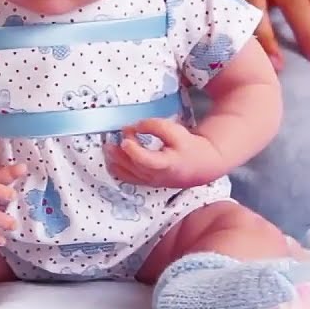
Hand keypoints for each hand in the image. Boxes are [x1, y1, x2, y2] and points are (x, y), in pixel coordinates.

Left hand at [104, 118, 224, 188]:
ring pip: (124, 173)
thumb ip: (153, 126)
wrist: (200, 166)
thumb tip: (131, 128)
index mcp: (167, 164)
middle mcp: (156, 176)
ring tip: (109, 145)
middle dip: (118, 151)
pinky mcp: (145, 182)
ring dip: (113, 159)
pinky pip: (125, 177)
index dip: (133, 150)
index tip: (126, 137)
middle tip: (114, 137)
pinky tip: (112, 156)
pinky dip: (115, 166)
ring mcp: (149, 181)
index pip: (146, 161)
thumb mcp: (175, 132)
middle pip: (131, 166)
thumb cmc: (187, 147)